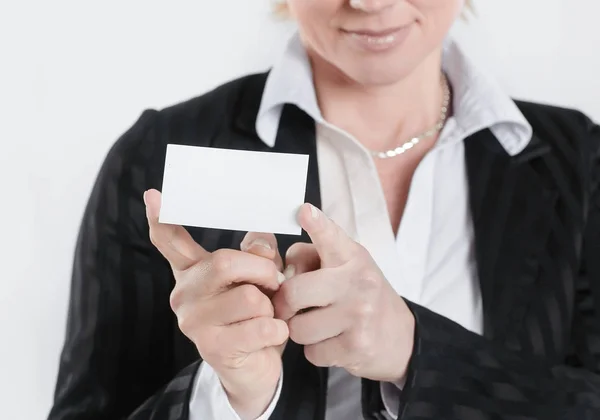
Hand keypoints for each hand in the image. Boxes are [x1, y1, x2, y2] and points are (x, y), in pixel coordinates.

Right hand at [144, 189, 286, 419]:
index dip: (162, 218)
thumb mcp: (259, 278)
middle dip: (262, 270)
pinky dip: (278, 329)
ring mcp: (194, 322)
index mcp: (193, 271)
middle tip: (273, 283)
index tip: (153, 194)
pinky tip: (270, 335)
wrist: (253, 369)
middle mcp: (184, 294)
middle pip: (225, 262)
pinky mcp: (212, 348)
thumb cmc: (254, 316)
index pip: (171, 241)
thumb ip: (258, 254)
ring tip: (266, 315)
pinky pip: (261, 327)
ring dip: (271, 307)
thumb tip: (259, 243)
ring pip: (250, 298)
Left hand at [273, 204, 414, 382]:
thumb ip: (310, 260)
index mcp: (352, 257)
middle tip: (292, 307)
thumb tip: (281, 277)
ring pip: (298, 328)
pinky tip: (333, 341)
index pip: (330, 237)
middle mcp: (358, 282)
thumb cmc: (360, 295)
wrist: (400, 338)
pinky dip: (316, 350)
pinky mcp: (356, 347)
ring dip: (301, 331)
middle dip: (284, 304)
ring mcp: (359, 315)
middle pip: (293, 293)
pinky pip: (311, 352)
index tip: (305, 210)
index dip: (316, 224)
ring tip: (320, 324)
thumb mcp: (344, 267)